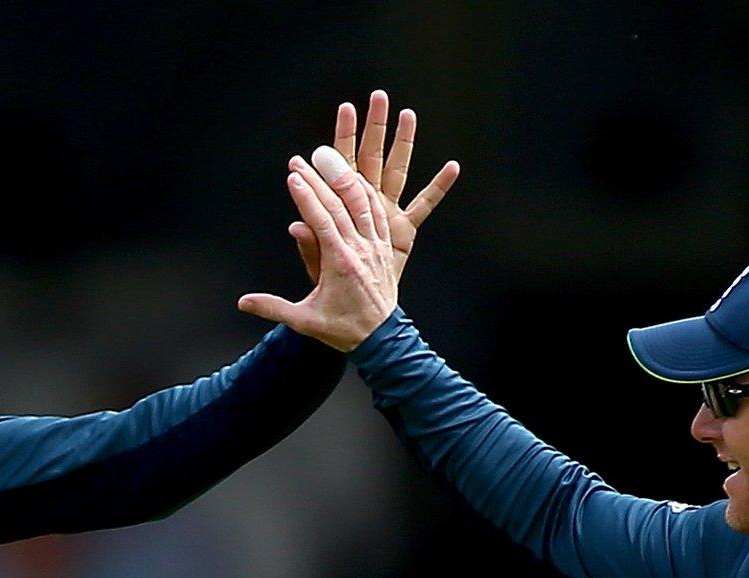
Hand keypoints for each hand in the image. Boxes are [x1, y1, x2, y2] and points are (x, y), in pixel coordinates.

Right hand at [239, 147, 398, 351]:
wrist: (381, 340)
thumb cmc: (343, 330)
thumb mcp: (305, 320)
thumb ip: (273, 308)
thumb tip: (243, 302)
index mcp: (340, 263)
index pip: (321, 221)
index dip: (306, 197)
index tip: (294, 177)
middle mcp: (360, 249)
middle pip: (340, 205)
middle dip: (319, 179)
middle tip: (302, 160)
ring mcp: (375, 247)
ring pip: (362, 203)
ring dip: (345, 178)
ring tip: (330, 158)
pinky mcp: (385, 248)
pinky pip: (378, 214)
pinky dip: (366, 194)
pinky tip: (357, 181)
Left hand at [290, 90, 460, 284]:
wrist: (356, 310)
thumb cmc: (331, 285)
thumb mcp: (318, 266)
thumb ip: (311, 245)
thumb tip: (296, 225)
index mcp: (342, 208)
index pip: (339, 168)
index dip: (340, 140)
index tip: (345, 109)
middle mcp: (365, 204)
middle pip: (370, 158)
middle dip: (373, 128)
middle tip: (377, 96)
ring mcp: (386, 214)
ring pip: (396, 171)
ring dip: (403, 144)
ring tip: (408, 114)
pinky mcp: (405, 231)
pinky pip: (424, 206)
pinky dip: (438, 188)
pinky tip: (452, 167)